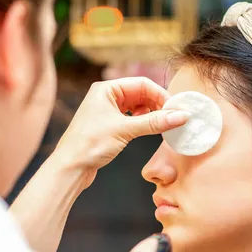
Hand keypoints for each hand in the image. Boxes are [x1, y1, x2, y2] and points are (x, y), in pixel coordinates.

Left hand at [54, 77, 187, 185]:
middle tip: (174, 118)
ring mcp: (107, 111)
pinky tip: (151, 129)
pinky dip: (143, 122)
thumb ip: (154, 122)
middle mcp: (106, 96)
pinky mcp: (109, 125)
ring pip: (137, 106)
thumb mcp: (125, 130)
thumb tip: (180, 116)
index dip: (161, 94)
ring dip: (152, 114)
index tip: (176, 108)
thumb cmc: (89, 145)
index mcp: (106, 89)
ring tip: (164, 124)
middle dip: (158, 104)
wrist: (70, 168)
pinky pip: (132, 118)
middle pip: (141, 94)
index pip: (142, 83)